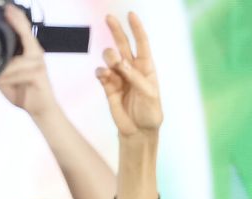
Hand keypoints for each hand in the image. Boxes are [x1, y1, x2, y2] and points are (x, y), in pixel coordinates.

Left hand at [0, 5, 57, 118]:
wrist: (40, 109)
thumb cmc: (23, 92)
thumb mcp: (6, 78)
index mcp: (29, 52)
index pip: (24, 30)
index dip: (16, 18)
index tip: (7, 8)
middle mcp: (36, 54)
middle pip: (25, 34)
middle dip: (16, 23)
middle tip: (6, 10)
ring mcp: (39, 63)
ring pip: (14, 61)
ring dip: (2, 70)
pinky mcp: (39, 74)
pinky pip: (19, 72)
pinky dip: (7, 77)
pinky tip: (0, 80)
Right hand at [96, 13, 161, 138]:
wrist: (138, 131)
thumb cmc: (150, 113)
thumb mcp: (149, 94)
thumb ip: (135, 78)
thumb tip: (120, 63)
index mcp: (146, 68)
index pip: (141, 43)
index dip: (136, 28)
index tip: (130, 14)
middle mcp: (131, 69)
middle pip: (122, 44)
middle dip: (116, 30)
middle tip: (108, 18)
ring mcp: (118, 78)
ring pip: (109, 58)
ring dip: (109, 57)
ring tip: (112, 65)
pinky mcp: (108, 88)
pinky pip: (101, 74)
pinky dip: (101, 73)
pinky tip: (104, 75)